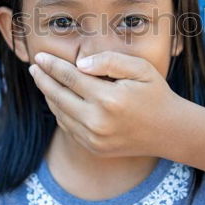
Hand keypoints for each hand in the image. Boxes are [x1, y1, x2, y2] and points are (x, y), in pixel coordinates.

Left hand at [28, 51, 180, 156]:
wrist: (170, 131)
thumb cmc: (155, 93)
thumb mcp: (140, 68)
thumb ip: (109, 61)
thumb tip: (79, 64)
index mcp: (108, 99)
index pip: (69, 78)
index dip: (51, 66)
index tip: (39, 57)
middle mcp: (97, 121)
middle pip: (58, 96)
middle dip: (43, 80)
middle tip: (34, 67)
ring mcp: (94, 138)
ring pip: (60, 113)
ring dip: (49, 96)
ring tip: (44, 80)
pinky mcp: (94, 148)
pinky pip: (68, 127)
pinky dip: (60, 112)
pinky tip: (59, 99)